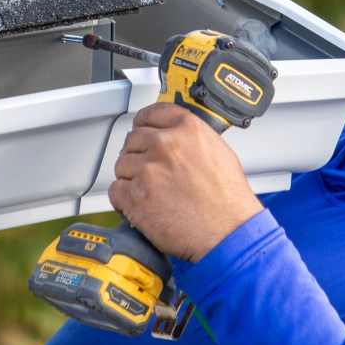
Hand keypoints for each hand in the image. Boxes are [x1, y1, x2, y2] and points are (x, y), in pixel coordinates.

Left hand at [108, 103, 264, 262]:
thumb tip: (174, 137)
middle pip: (133, 139)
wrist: (229, 231)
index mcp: (187, 128)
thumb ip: (191, 138)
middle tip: (149, 170)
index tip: (142, 128)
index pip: (152, 112)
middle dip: (138, 154)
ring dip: (131, 177)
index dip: (144, 123)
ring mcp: (149, 169)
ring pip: (121, 165)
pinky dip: (123, 200)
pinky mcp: (136, 196)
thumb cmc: (228, 199)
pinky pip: (115, 190)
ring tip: (150, 192)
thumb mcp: (218, 151)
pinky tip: (139, 205)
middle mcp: (166, 144)